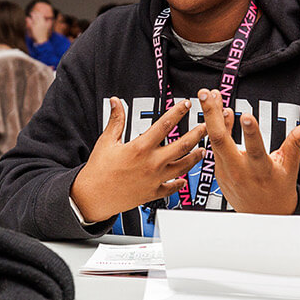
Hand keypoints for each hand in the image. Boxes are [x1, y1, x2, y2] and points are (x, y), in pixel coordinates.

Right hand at [70, 97, 205, 222]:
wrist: (93, 197)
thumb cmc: (99, 170)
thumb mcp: (107, 141)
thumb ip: (116, 120)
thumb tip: (116, 102)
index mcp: (140, 147)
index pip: (165, 125)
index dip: (178, 112)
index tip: (186, 104)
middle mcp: (152, 163)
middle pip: (183, 145)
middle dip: (197, 133)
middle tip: (205, 126)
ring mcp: (155, 179)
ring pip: (183, 166)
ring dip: (195, 157)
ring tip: (202, 150)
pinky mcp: (154, 193)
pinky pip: (173, 187)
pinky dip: (181, 182)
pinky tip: (185, 178)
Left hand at [198, 88, 299, 214]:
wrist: (261, 215)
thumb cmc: (278, 190)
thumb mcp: (290, 167)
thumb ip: (297, 143)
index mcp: (260, 170)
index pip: (254, 150)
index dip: (250, 133)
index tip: (245, 115)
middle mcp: (239, 171)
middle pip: (221, 140)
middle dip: (212, 115)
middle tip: (206, 95)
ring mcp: (226, 172)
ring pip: (214, 141)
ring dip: (211, 117)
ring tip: (209, 95)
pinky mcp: (218, 171)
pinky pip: (215, 146)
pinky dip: (215, 128)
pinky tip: (217, 112)